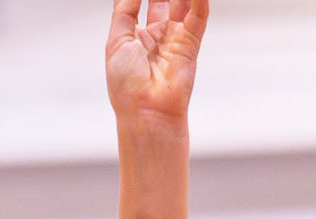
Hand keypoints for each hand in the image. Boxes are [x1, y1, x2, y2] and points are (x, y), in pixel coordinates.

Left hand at [107, 0, 208, 128]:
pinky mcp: (191, 44)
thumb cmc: (126, 85)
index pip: (144, 1)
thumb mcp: (117, 41)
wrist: (145, 111)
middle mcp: (159, 35)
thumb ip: (125, 10)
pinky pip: (198, 14)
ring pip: (184, 1)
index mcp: (138, 36)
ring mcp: (176, 38)